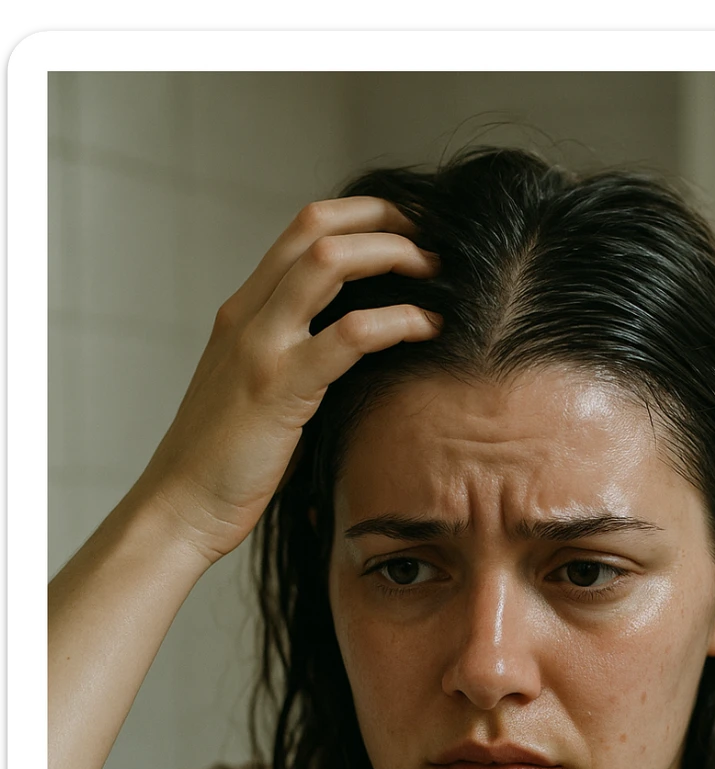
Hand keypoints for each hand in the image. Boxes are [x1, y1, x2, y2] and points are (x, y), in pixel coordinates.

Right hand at [129, 198, 440, 566]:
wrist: (181, 508)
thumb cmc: (227, 464)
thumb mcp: (258, 392)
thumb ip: (294, 359)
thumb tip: (356, 348)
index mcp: (243, 313)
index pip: (302, 230)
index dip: (360, 216)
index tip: (407, 229)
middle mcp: (247, 315)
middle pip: (316, 226)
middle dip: (383, 218)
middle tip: (433, 235)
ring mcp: (260, 347)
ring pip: (330, 261)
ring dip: (393, 255)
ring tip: (436, 272)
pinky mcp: (280, 388)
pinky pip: (349, 334)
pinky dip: (398, 320)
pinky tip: (429, 328)